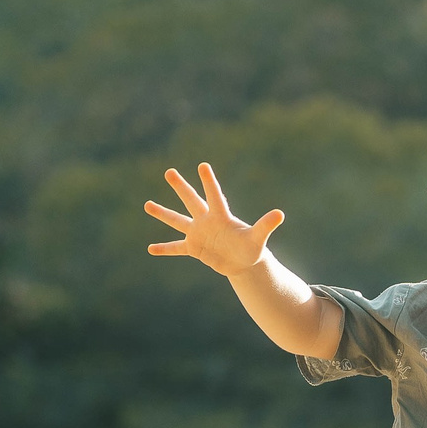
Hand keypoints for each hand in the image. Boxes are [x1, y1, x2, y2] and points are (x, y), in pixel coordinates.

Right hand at [145, 162, 284, 276]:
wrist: (243, 261)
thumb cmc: (252, 247)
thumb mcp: (258, 238)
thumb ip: (265, 225)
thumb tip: (280, 214)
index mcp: (221, 216)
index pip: (214, 195)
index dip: (209, 182)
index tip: (203, 166)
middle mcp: (206, 220)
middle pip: (191, 200)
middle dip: (181, 187)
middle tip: (169, 172)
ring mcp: (198, 233)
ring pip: (177, 221)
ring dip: (163, 213)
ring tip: (147, 204)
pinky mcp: (194, 248)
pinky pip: (176, 248)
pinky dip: (164, 249)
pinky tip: (150, 249)